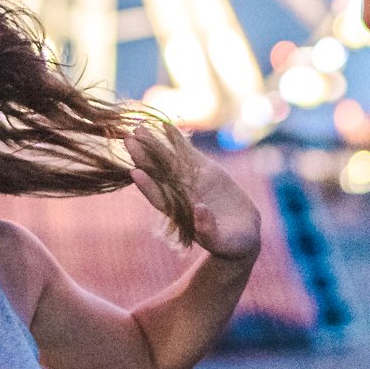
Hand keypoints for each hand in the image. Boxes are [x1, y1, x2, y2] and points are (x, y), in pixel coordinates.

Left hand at [128, 122, 262, 260]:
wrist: (241, 233)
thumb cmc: (229, 244)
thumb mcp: (221, 241)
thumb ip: (208, 228)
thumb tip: (199, 209)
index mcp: (179, 213)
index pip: (159, 198)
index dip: (147, 186)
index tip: (134, 173)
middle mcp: (179, 195)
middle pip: (157, 174)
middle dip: (143, 158)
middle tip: (128, 140)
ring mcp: (189, 180)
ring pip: (169, 160)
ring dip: (154, 144)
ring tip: (139, 127)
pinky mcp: (202, 170)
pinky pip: (186, 152)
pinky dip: (176, 139)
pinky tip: (164, 124)